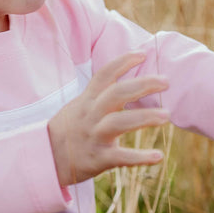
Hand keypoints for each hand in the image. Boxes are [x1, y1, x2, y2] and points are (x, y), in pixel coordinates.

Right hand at [48, 52, 169, 187]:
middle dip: (142, 85)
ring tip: (167, 115)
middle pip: (116, 94)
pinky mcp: (97, 159)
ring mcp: (94, 136)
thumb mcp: (79, 106)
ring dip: (144, 117)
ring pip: (118, 123)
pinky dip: (139, 158)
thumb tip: (126, 79)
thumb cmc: (70, 130)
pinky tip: (158, 157)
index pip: (104, 75)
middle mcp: (90, 115)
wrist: (46, 158)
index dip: (122, 62)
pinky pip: (120, 157)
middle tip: (166, 81)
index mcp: (87, 100)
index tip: (143, 54)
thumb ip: (100, 94)